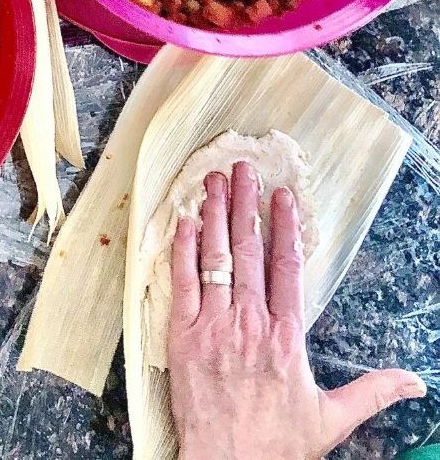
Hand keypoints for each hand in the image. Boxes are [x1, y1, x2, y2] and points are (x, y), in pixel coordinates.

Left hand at [169, 164, 424, 459]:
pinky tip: (184, 220)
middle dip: (247, 204)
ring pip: (216, 257)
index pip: (288, 267)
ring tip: (213, 179)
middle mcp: (251, 323)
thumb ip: (372, 392)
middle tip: (243, 167)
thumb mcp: (331, 419)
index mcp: (286, 337)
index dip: (284, 226)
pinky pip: (183, 282)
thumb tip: (416, 383)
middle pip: (250, 250)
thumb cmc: (276, 447)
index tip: (282, 195)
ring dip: (215, 214)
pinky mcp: (184, 336)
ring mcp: (215, 326)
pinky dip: (182, 248)